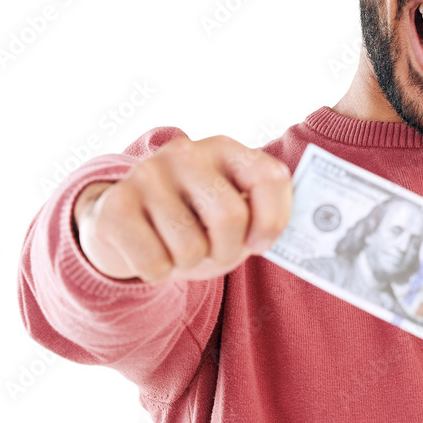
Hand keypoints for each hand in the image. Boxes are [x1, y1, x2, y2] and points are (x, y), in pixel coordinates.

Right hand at [72, 134, 291, 283]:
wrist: (128, 224)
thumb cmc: (196, 222)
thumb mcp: (235, 212)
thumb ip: (265, 215)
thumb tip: (308, 231)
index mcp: (226, 149)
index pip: (270, 178)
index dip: (273, 221)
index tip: (260, 241)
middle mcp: (186, 153)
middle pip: (229, 217)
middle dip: (228, 252)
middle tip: (217, 254)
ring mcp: (146, 175)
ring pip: (189, 247)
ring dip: (191, 264)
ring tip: (181, 249)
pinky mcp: (114, 206)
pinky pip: (154, 263)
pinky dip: (160, 273)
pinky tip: (153, 251)